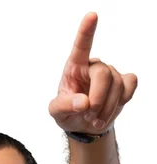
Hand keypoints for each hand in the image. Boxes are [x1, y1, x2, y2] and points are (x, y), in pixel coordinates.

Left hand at [49, 12, 137, 133]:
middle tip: (90, 116)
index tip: (92, 16)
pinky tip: (110, 110)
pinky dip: (120, 102)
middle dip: (98, 99)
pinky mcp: (124, 82)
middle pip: (104, 74)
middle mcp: (93, 65)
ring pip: (117, 85)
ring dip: (106, 108)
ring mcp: (111, 72)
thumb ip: (64, 106)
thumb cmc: (67, 112)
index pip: (81, 46)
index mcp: (74, 67)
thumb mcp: (56, 112)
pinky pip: (130, 86)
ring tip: (94, 120)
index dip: (86, 31)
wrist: (84, 125)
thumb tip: (83, 102)